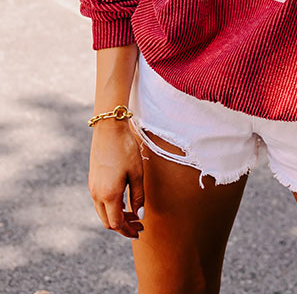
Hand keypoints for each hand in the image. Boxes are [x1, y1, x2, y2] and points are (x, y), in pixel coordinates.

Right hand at [88, 120, 144, 237]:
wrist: (108, 128)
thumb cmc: (125, 148)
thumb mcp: (137, 173)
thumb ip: (138, 196)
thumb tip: (140, 215)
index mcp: (109, 195)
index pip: (117, 223)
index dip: (128, 230)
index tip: (140, 231)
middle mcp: (97, 194)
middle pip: (108, 221)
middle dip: (123, 226)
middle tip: (139, 224)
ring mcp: (92, 187)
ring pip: (103, 212)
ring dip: (117, 217)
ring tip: (133, 213)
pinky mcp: (92, 180)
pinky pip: (100, 202)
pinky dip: (111, 207)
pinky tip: (123, 201)